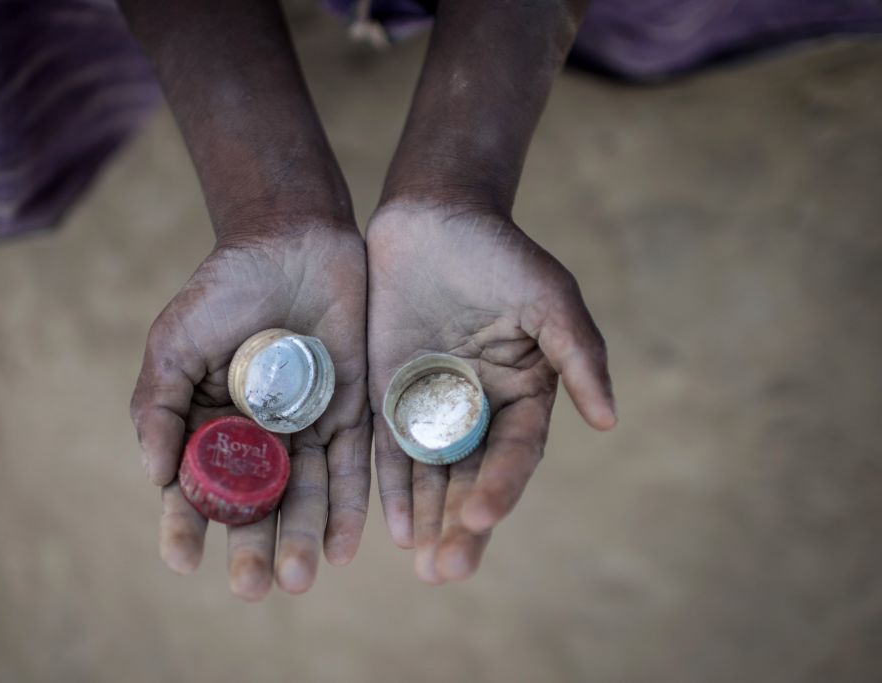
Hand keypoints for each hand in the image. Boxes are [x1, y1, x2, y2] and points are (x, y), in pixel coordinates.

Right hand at [131, 222, 369, 599]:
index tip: (182, 559)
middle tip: (253, 586)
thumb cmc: (224, 287)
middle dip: (254, 548)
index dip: (185, 524)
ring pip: (305, 494)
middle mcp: (260, 435)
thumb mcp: (176, 341)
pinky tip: (344, 546)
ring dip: (302, 537)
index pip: (196, 485)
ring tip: (299, 579)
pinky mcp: (353, 411)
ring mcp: (307, 426)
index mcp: (210, 422)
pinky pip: (354, 466)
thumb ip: (159, 404)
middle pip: (255, 504)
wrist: (292, 238)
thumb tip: (155, 476)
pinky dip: (351, 506)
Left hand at [367, 202, 615, 583]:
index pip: (517, 453)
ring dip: (429, 518)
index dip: (502, 486)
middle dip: (462, 523)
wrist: (433, 217)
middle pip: (474, 477)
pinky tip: (392, 525)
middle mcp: (480, 409)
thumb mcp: (549, 298)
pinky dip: (392, 486)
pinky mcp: (388, 395)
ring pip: (433, 474)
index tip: (479, 516)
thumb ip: (578, 355)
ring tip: (424, 564)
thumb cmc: (500, 253)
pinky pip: (389, 449)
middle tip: (447, 570)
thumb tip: (609, 420)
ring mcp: (432, 406)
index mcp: (524, 393)